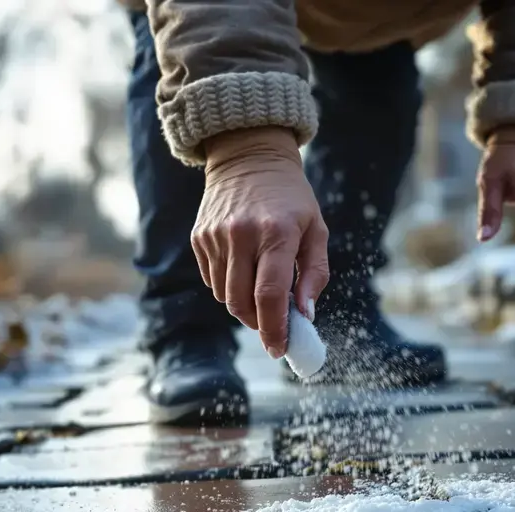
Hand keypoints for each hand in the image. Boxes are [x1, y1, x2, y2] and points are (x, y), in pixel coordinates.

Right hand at [193, 127, 329, 357]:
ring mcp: (215, 236)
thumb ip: (315, 274)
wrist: (249, 158)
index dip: (274, 329)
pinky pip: (211, 281)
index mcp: (277, 232)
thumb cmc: (291, 199)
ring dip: (243, 306)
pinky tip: (243, 270)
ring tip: (260, 291)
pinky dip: (228, 287)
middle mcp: (242, 234)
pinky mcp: (199, 238)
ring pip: (224, 296)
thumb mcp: (315, 230)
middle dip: (259, 323)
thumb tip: (305, 315)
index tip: (280, 349)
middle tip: (274, 325)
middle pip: (242, 303)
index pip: (270, 295)